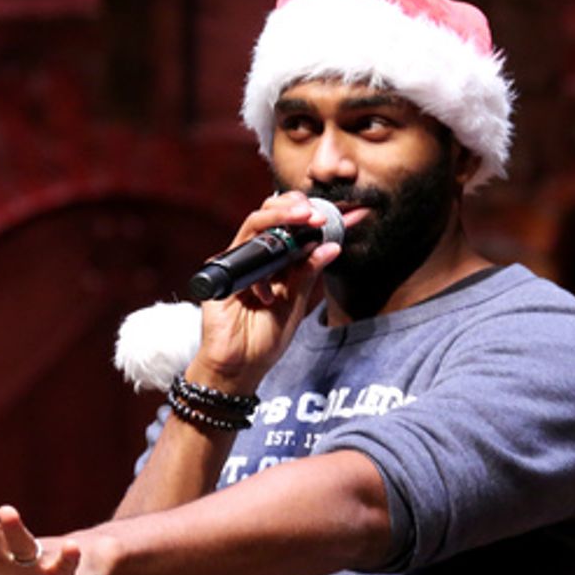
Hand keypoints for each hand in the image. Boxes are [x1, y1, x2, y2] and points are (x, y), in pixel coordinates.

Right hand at [193, 191, 340, 391]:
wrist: (239, 368)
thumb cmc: (265, 340)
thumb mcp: (295, 305)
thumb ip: (309, 274)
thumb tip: (333, 246)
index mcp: (279, 264)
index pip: (299, 231)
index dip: (324, 221)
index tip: (352, 214)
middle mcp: (258, 257)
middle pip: (274, 215)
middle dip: (298, 207)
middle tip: (321, 214)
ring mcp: (239, 262)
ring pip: (256, 222)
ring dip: (282, 215)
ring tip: (307, 218)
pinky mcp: (222, 272)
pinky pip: (241, 248)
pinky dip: (262, 255)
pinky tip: (274, 283)